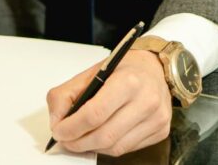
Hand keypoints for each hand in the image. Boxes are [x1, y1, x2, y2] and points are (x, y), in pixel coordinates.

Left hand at [46, 50, 171, 156]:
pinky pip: (127, 149)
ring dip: (92, 147)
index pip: (94, 114)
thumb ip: (67, 94)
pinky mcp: (161, 131)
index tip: (59, 131)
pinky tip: (101, 136)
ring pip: (115, 148)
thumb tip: (56, 121)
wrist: (156, 69)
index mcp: (128, 81)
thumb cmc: (125, 69)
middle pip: (104, 136)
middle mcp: (147, 100)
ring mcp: (156, 118)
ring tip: (81, 139)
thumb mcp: (92, 72)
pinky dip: (109, 147)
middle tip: (66, 140)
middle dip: (78, 142)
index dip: (72, 128)